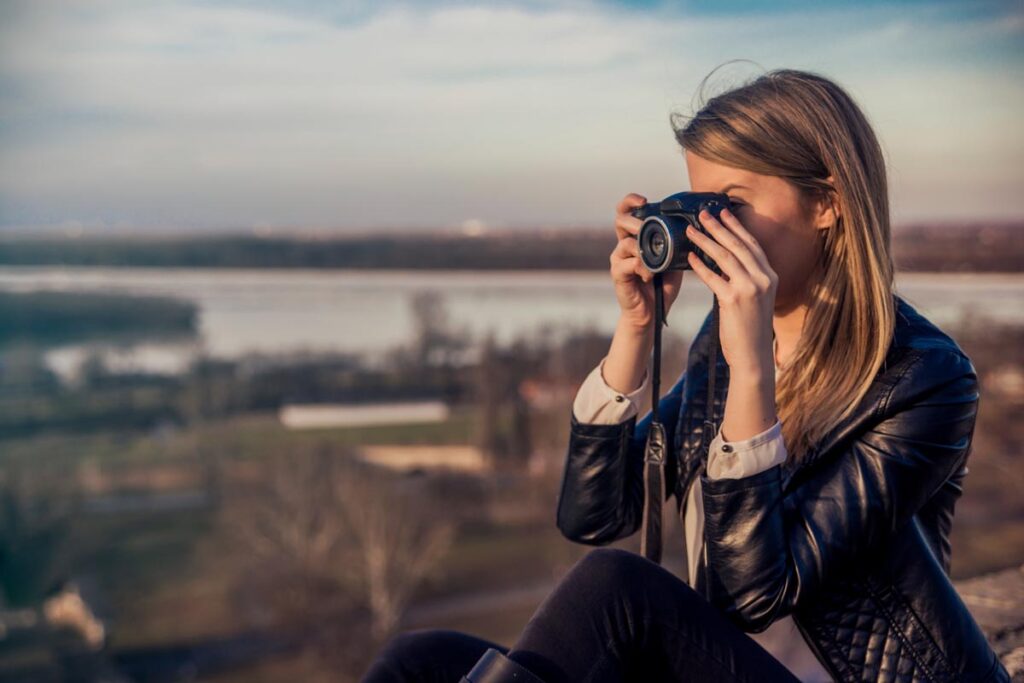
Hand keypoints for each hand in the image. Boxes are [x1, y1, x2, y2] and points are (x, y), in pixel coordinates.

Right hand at [610, 193, 683, 330]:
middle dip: (636, 221)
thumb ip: (677, 245)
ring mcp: (619, 259)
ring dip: (643, 247)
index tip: (644, 200)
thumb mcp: (674, 262)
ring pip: (626, 242)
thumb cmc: (662, 287)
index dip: (631, 201)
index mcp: (636, 239)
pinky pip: (629, 263)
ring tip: (655, 259)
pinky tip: (650, 276)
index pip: (626, 212)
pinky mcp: (617, 274)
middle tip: (648, 229)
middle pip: (620, 220)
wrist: (649, 314)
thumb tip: (694, 228)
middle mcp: (624, 246)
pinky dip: (642, 268)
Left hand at [684, 207, 777, 377]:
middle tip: (702, 214)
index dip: (736, 227)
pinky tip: (689, 257)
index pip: (752, 245)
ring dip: (705, 241)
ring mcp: (749, 288)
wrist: (753, 355)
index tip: (723, 213)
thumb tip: (724, 261)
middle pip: (738, 245)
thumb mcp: (755, 299)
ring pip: (724, 257)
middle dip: (718, 227)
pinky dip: (700, 266)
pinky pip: (713, 277)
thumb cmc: (750, 328)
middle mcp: (762, 279)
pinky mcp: (733, 300)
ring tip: (691, 231)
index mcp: (770, 276)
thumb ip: (745, 279)